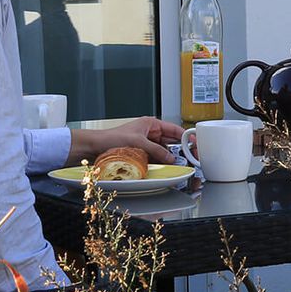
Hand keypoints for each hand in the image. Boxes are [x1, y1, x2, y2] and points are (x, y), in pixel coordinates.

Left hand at [69, 117, 185, 165]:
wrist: (95, 148)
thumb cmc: (111, 139)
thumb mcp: (138, 142)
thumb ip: (156, 150)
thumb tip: (170, 157)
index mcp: (151, 124)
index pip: (174, 129)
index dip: (186, 136)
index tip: (195, 143)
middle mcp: (150, 133)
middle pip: (171, 142)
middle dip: (181, 149)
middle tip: (191, 157)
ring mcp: (146, 145)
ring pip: (165, 152)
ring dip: (171, 158)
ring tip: (180, 163)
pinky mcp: (142, 155)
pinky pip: (156, 159)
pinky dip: (162, 163)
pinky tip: (167, 167)